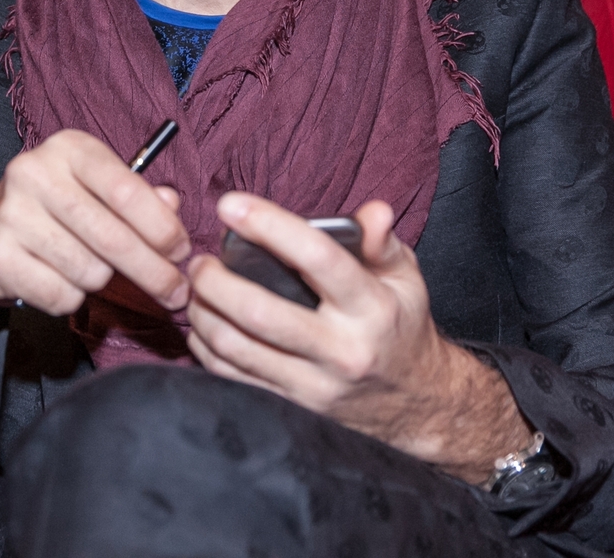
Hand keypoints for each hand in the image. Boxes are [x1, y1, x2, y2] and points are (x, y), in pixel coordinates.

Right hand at [0, 130, 190, 388]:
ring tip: (90, 267)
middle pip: (113, 238)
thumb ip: (139, 194)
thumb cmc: (57, 206)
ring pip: (90, 272)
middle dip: (154, 272)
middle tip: (176, 291)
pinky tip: (61, 278)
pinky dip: (72, 298)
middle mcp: (34, 174)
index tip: (183, 252)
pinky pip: (61, 296)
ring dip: (102, 281)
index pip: (126, 190)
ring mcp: (11, 215)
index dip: (162, 227)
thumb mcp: (97, 186)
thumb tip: (172, 205)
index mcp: (68, 148)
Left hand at [186, 194, 531, 482]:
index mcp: (371, 308)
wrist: (416, 404)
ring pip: (238, 349)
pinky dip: (207, 349)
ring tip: (197, 289)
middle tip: (200, 260)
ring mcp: (315, 385)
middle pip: (261, 312)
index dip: (269, 226)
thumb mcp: (405, 278)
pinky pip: (234, 380)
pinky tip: (203, 326)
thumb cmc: (400, 326)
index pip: (317, 258)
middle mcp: (342, 350)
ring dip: (204, 314)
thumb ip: (382, 242)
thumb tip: (373, 211)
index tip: (230, 204)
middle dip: (216, 281)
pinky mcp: (294, 409)